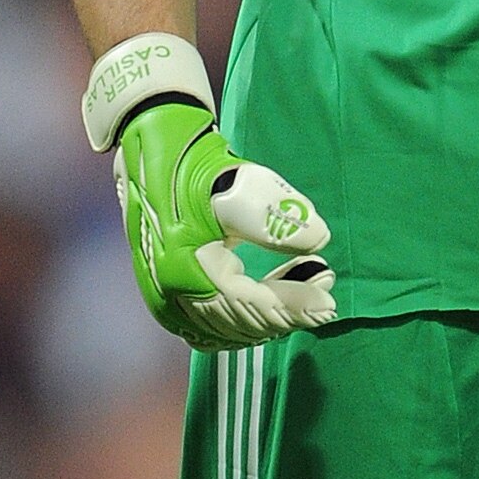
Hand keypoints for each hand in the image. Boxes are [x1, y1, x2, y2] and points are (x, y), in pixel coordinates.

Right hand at [84, 35, 333, 353]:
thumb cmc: (193, 161)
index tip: (331, 301)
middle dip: (289, 313)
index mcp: (183, 268)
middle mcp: (169, 294)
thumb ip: (275, 214)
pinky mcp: (164, 297)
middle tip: (327, 292)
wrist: (148, 148)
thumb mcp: (236, 181)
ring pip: (229, 331)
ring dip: (271, 316)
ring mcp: (163, 299)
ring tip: (307, 283)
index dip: (294, 306)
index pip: (251, 303)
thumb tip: (319, 240)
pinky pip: (212, 328)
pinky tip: (272, 295)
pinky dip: (246, 320)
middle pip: (242, 323)